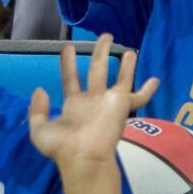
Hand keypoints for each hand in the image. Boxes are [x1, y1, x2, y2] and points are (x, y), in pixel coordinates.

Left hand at [29, 33, 160, 169]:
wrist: (82, 157)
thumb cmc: (61, 146)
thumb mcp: (39, 128)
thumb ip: (37, 109)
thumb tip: (39, 88)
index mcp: (73, 105)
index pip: (71, 79)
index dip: (68, 64)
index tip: (67, 48)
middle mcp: (92, 100)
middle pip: (96, 71)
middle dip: (99, 53)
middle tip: (104, 36)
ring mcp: (108, 102)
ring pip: (119, 77)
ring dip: (125, 64)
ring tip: (128, 49)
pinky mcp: (122, 105)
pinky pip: (138, 96)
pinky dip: (147, 89)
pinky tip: (155, 79)